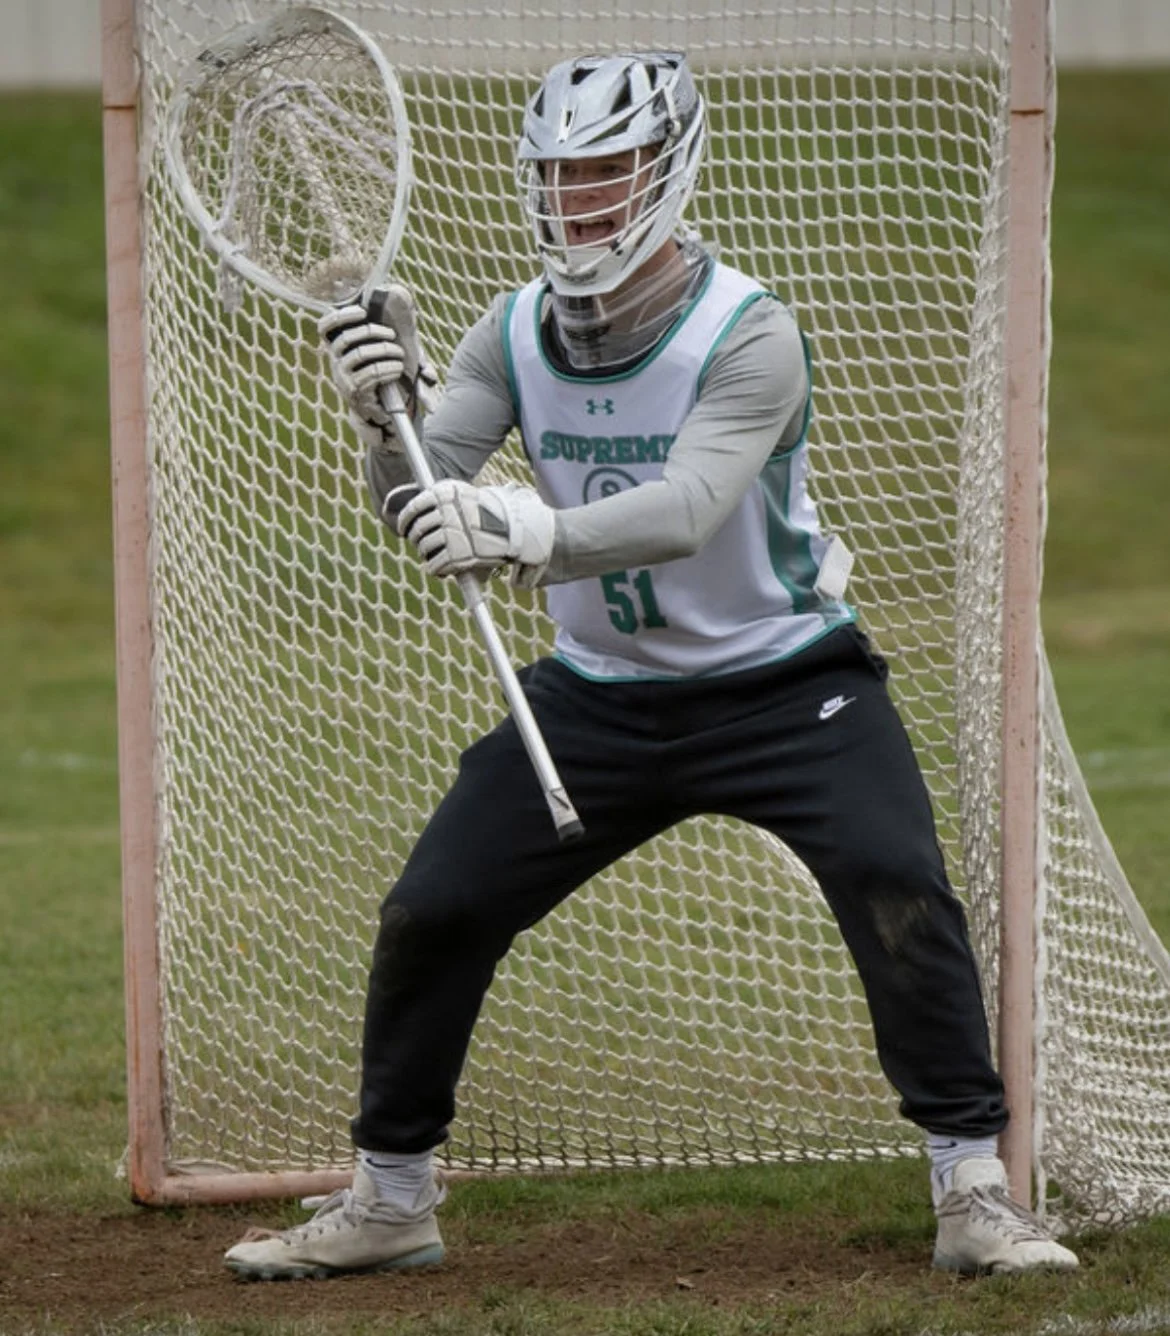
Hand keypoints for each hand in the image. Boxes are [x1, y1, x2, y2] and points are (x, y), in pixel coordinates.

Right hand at [318, 284, 434, 451]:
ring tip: (399, 356)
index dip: (341, 316)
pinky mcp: (354, 392)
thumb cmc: (386, 375)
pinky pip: (369, 373)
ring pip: (360, 354)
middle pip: (347, 338)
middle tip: (392, 336)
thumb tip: (401, 291)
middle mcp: (336, 361)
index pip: (325, 326)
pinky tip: (396, 369)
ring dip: (384, 351)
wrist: (384, 411)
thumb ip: (393, 322)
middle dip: (373, 332)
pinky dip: (387, 368)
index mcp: (339, 347)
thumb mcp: (389, 348)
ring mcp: (343, 378)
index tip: (362, 311)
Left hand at [398, 480, 555, 587]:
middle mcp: (446, 511)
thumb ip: (439, 501)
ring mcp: (451, 532)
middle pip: (418, 530)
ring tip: (435, 556)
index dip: (404, 520)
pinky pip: (433, 565)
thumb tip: (399, 502)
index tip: (402, 528)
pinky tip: (440, 569)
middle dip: (416, 540)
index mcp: (445, 492)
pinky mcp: (456, 554)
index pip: (414, 507)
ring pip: (424, 548)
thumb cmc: (489, 514)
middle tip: (420, 544)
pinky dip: (434, 569)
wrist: (516, 530)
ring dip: (426, 554)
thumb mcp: (464, 497)